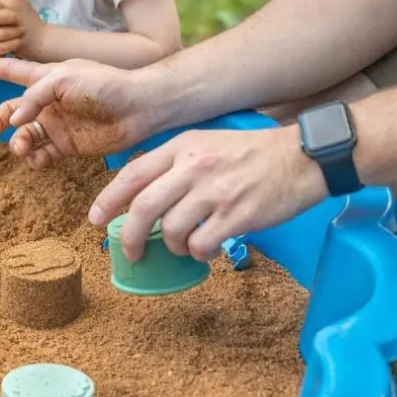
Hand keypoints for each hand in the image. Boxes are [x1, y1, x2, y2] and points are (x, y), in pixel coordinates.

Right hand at [0, 56, 156, 168]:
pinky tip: (36, 158)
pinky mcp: (68, 146)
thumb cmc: (105, 84)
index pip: (13, 71)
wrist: (137, 108)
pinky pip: (42, 154)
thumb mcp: (65, 78)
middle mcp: (48, 102)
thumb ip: (35, 95)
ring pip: (23, 136)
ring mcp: (57, 125)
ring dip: (16, 143)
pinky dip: (34, 158)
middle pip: (11, 111)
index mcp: (47, 78)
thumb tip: (14, 122)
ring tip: (20, 147)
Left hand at [87, 125, 327, 261]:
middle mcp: (194, 166)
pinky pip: (200, 244)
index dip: (108, 199)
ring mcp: (215, 191)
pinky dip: (198, 253)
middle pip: (144, 207)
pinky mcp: (236, 214)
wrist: (302, 157)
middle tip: (129, 251)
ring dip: (172, 246)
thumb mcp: (208, 142)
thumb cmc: (254, 154)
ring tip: (185, 245)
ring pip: (171, 230)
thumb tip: (146, 196)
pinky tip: (208, 249)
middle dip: (129, 235)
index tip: (94, 218)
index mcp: (183, 147)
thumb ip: (177, 164)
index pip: (133, 174)